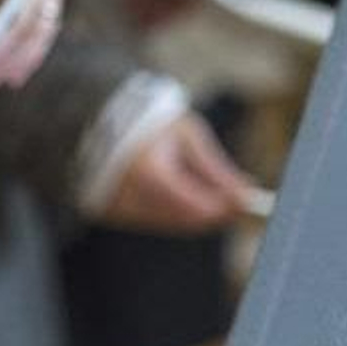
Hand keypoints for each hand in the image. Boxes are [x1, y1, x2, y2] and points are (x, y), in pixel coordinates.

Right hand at [99, 114, 251, 234]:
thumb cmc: (148, 125)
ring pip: (169, 224)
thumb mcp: (187, 136)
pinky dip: (169, 212)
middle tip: (234, 202)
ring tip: (205, 189)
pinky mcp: (110, 213)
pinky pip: (150, 221)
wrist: (99, 121)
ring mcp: (117, 207)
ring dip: (192, 213)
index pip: (196, 207)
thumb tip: (247, 195)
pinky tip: (176, 192)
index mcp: (148, 172)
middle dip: (212, 213)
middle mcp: (128, 195)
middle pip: (184, 220)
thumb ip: (216, 170)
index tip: (246, 203)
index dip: (224, 209)